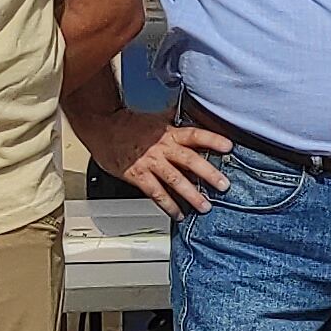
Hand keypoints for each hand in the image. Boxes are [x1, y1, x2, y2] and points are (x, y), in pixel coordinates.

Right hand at [88, 106, 230, 214]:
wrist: (101, 126)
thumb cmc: (127, 124)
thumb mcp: (155, 120)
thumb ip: (173, 123)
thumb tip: (190, 115)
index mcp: (168, 132)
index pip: (195, 134)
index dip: (213, 140)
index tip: (229, 147)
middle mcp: (162, 147)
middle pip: (190, 160)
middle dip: (209, 174)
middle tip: (223, 185)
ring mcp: (150, 162)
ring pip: (175, 180)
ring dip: (192, 195)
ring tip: (205, 206)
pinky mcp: (137, 175)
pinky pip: (156, 193)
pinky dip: (168, 205)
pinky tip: (178, 214)